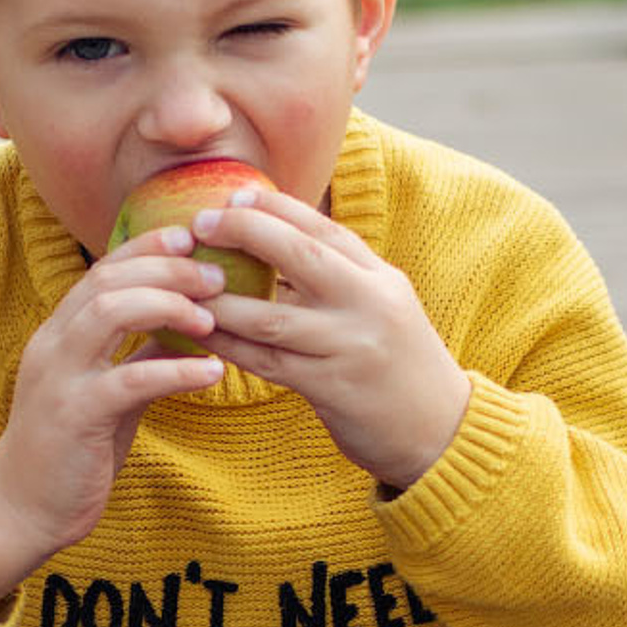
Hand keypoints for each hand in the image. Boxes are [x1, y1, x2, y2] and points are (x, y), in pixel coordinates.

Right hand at [0, 227, 225, 599]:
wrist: (20, 510)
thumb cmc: (69, 451)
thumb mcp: (109, 394)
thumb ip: (138, 357)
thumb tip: (185, 331)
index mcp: (60, 334)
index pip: (103, 270)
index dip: (147, 247)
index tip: (191, 239)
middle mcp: (54, 345)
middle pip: (107, 280)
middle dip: (165, 268)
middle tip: (217, 276)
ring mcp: (60, 379)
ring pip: (109, 314)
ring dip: (167, 306)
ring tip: (211, 318)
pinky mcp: (75, 417)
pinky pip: (129, 380)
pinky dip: (175, 371)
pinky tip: (212, 373)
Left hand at [190, 187, 470, 491]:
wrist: (441, 431)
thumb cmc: (399, 364)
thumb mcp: (384, 306)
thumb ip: (342, 274)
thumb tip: (279, 236)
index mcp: (381, 279)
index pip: (325, 228)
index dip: (278, 206)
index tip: (236, 194)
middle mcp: (369, 305)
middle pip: (300, 255)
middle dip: (245, 232)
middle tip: (199, 225)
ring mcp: (351, 348)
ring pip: (271, 316)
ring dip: (221, 299)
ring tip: (184, 284)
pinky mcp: (331, 388)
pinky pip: (266, 363)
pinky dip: (228, 346)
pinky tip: (198, 335)